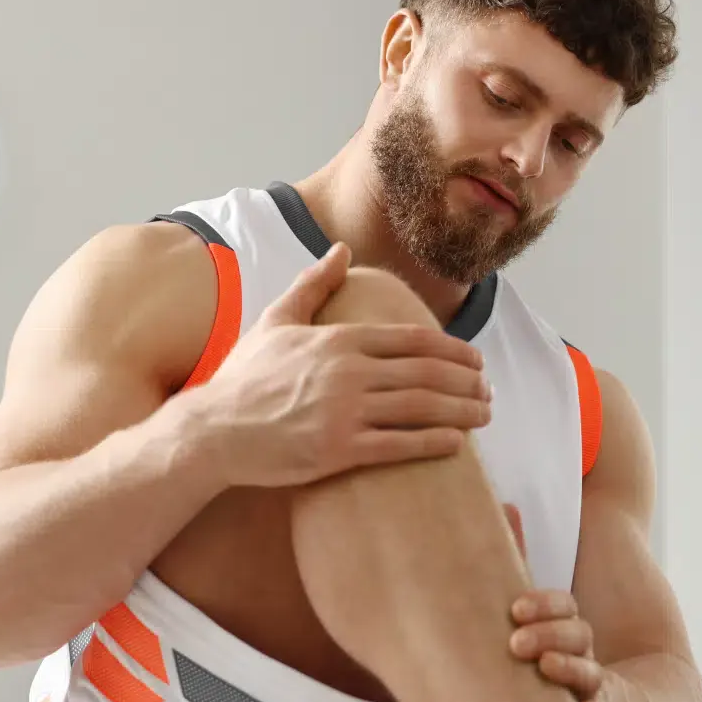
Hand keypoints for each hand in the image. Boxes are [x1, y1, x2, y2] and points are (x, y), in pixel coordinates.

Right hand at [193, 244, 491, 485]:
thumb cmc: (244, 377)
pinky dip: (434, 442)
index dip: (454, 350)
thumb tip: (341, 251)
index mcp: (340, 339)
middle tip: (489, 390)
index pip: (415, 340)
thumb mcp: (276, 321)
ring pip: (422, 407)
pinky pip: (400, 445)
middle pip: (428, 372)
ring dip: (462, 410)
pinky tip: (457, 443)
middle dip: (467, 381)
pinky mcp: (339, 450)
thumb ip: (314, 285)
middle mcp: (348, 372)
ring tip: (484, 414)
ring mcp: (345, 411)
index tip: (476, 360)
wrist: (213, 431)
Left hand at [509, 583, 623, 701]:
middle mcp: (584, 660)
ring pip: (589, 674)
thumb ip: (509, 620)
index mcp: (568, 635)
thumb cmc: (544, 687)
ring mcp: (596, 693)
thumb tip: (484, 563)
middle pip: (577, 635)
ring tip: (546, 665)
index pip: (564, 607)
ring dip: (569, 668)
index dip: (544, 604)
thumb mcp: (528, 650)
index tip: (516, 610)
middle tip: (516, 643)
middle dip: (548, 634)